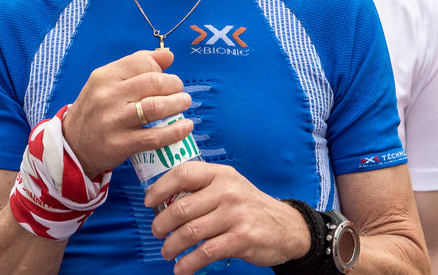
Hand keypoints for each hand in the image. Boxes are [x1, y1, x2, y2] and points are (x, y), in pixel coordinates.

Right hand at [61, 48, 192, 178]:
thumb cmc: (96, 110)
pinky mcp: (120, 144)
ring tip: (184, 104)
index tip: (166, 77)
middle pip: (153, 82)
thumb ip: (136, 65)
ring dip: (178, 104)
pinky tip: (186, 127)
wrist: (72, 145)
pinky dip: (175, 131)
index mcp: (105, 76)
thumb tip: (168, 55)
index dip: (161, 68)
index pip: (142, 62)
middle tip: (180, 92)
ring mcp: (114, 120)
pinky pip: (154, 137)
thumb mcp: (107, 82)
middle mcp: (108, 95)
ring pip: (155, 107)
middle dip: (174, 85)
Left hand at [146, 161, 309, 274]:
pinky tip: (181, 269)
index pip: (183, 173)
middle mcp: (227, 191)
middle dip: (162, 224)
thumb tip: (165, 200)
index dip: (160, 187)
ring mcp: (235, 215)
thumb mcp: (230, 186)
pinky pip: (205, 253)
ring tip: (167, 252)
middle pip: (181, 208)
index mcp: (221, 174)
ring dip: (172, 246)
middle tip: (157, 233)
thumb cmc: (249, 206)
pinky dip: (188, 264)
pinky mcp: (241, 239)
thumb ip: (202, 188)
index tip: (149, 201)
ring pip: (190, 232)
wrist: (287, 227)